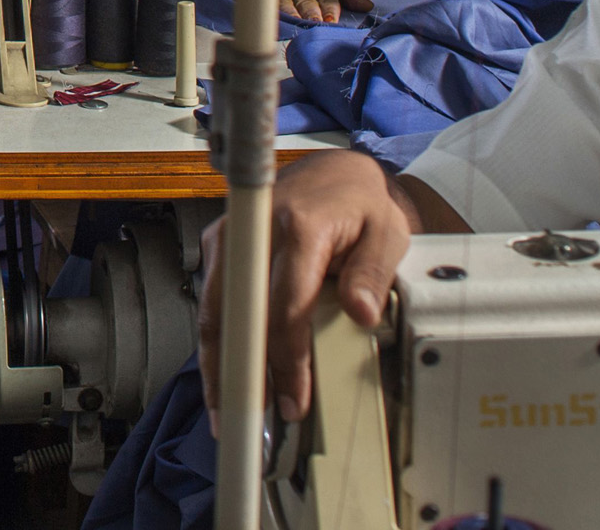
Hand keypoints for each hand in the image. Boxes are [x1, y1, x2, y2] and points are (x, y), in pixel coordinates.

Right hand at [197, 152, 417, 426]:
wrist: (336, 174)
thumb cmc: (361, 205)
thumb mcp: (386, 234)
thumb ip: (372, 274)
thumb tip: (361, 313)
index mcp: (300, 226)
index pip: (285, 307)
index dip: (285, 361)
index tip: (292, 402)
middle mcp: (255, 230)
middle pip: (236, 315)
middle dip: (238, 375)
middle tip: (244, 424)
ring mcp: (231, 236)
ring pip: (214, 311)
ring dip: (217, 365)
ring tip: (226, 412)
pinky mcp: (220, 245)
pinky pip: (213, 301)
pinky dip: (218, 342)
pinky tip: (226, 376)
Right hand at [274, 0, 371, 23]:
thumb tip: (367, 6)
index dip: (329, 7)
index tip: (332, 19)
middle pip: (305, 0)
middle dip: (310, 13)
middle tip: (315, 25)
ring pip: (284, 3)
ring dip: (291, 16)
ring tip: (296, 29)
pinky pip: (266, 5)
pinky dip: (271, 15)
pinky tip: (273, 26)